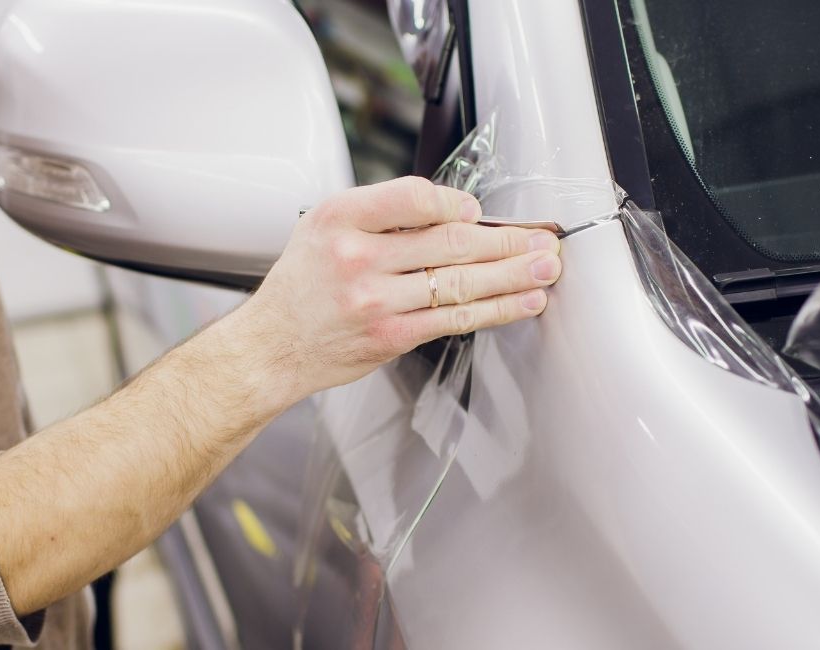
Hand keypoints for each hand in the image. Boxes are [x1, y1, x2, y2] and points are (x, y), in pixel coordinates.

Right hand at [236, 176, 562, 397]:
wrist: (272, 346)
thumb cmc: (302, 286)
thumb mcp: (322, 227)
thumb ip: (379, 215)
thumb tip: (450, 211)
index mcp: (341, 218)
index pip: (415, 197)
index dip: (457, 203)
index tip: (478, 211)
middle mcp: (358, 256)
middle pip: (450, 241)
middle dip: (507, 239)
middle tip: (543, 236)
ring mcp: (376, 299)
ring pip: (461, 281)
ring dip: (514, 273)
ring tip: (547, 266)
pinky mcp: (391, 335)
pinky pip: (455, 318)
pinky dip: (496, 309)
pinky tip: (523, 302)